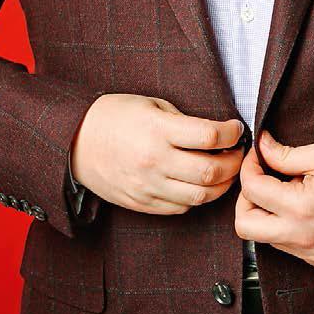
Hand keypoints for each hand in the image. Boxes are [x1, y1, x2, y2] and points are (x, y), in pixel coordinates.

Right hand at [70, 94, 245, 214]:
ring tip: (224, 171)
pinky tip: (200, 184)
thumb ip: (183, 120)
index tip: (236, 129)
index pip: (209, 136)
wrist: (75, 142)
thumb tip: (215, 133)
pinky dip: (197, 198)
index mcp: (158, 130)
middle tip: (237, 153)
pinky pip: (181, 208)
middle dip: (234, 162)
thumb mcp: (150, 104)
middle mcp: (155, 161)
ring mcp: (148, 186)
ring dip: (221, 185)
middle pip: (211, 171)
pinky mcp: (143, 203)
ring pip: (200, 196)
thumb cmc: (114, 116)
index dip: (231, 133)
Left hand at [234, 130, 313, 267]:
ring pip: (263, 238)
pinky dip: (284, 225)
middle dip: (246, 198)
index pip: (252, 189)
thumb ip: (285, 154)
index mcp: (301, 209)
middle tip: (262, 179)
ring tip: (288, 191)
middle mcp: (301, 238)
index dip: (249, 166)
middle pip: (244, 226)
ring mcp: (310, 254)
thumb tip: (262, 146)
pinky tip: (302, 207)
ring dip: (265, 212)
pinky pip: (285, 245)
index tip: (259, 155)